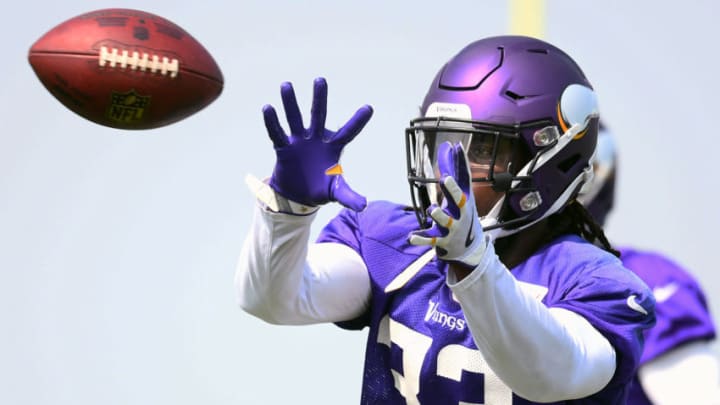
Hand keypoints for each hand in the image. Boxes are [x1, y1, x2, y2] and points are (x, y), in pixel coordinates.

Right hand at [263, 77, 372, 210]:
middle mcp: (316, 139)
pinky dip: (272, 122)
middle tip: (320, 80)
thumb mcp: (335, 192)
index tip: (369, 108)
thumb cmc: (320, 188)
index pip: (347, 132)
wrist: (298, 196)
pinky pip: (277, 133)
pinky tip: (268, 108)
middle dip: (319, 99)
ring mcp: (299, 142)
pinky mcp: (284, 148)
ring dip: (290, 103)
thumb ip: (348, 196)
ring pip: (295, 119)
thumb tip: (363, 205)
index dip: (357, 121)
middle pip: (318, 116)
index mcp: (333, 147)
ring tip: (286, 85)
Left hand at [409, 142, 485, 268]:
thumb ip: (455, 171)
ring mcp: (451, 228)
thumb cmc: (463, 215)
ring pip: (444, 220)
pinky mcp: (440, 241)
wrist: (469, 250)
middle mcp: (460, 213)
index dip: (461, 163)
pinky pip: (429, 240)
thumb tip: (451, 145)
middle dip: (452, 190)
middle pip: (458, 200)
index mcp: (464, 199)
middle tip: (446, 178)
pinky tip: (410, 237)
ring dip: (438, 215)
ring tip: (432, 209)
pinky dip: (420, 239)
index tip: (457, 147)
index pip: (465, 178)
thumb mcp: (462, 194)